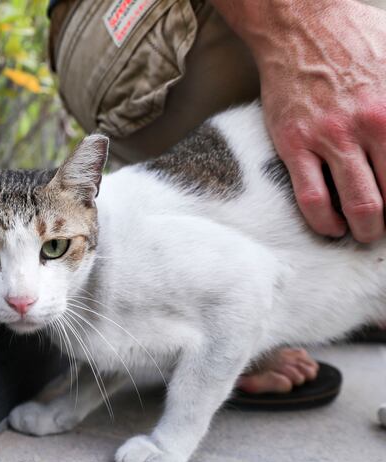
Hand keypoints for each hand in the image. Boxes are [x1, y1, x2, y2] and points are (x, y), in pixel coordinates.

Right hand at [213, 0, 385, 241]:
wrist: (301, 25)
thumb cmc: (358, 40)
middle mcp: (370, 127)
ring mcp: (330, 138)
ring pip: (359, 204)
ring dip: (366, 228)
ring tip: (364, 232)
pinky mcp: (295, 145)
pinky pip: (312, 199)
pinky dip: (325, 222)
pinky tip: (332, 226)